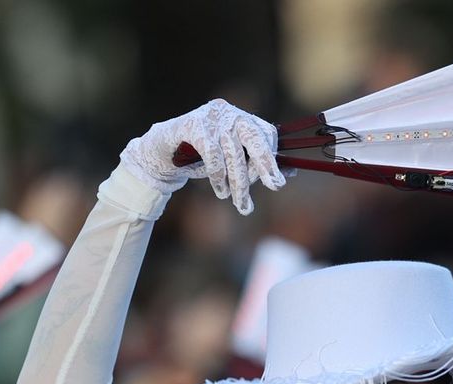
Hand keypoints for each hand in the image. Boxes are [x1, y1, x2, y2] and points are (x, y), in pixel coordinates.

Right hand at [120, 99, 286, 215]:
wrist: (163, 151)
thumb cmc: (201, 157)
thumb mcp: (232, 162)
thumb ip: (257, 164)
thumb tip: (289, 174)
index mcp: (242, 119)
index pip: (266, 134)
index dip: (272, 158)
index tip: (275, 182)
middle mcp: (230, 113)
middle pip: (255, 138)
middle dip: (265, 165)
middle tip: (275, 187)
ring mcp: (210, 117)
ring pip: (233, 153)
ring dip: (238, 182)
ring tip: (239, 203)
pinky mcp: (192, 125)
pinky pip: (212, 154)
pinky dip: (218, 176)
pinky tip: (220, 190)